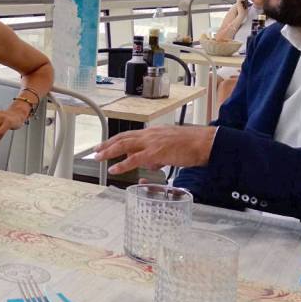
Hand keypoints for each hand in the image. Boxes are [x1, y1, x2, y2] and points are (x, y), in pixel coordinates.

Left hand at [93, 126, 215, 175]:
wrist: (204, 143)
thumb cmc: (191, 146)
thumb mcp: (170, 148)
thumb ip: (157, 156)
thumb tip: (150, 165)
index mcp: (152, 133)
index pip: (129, 135)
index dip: (115, 140)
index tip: (105, 144)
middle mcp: (149, 135)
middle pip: (122, 138)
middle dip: (107, 144)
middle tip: (95, 150)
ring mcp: (151, 143)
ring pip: (124, 145)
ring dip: (109, 151)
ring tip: (98, 157)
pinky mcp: (155, 153)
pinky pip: (134, 159)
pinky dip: (122, 164)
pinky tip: (113, 168)